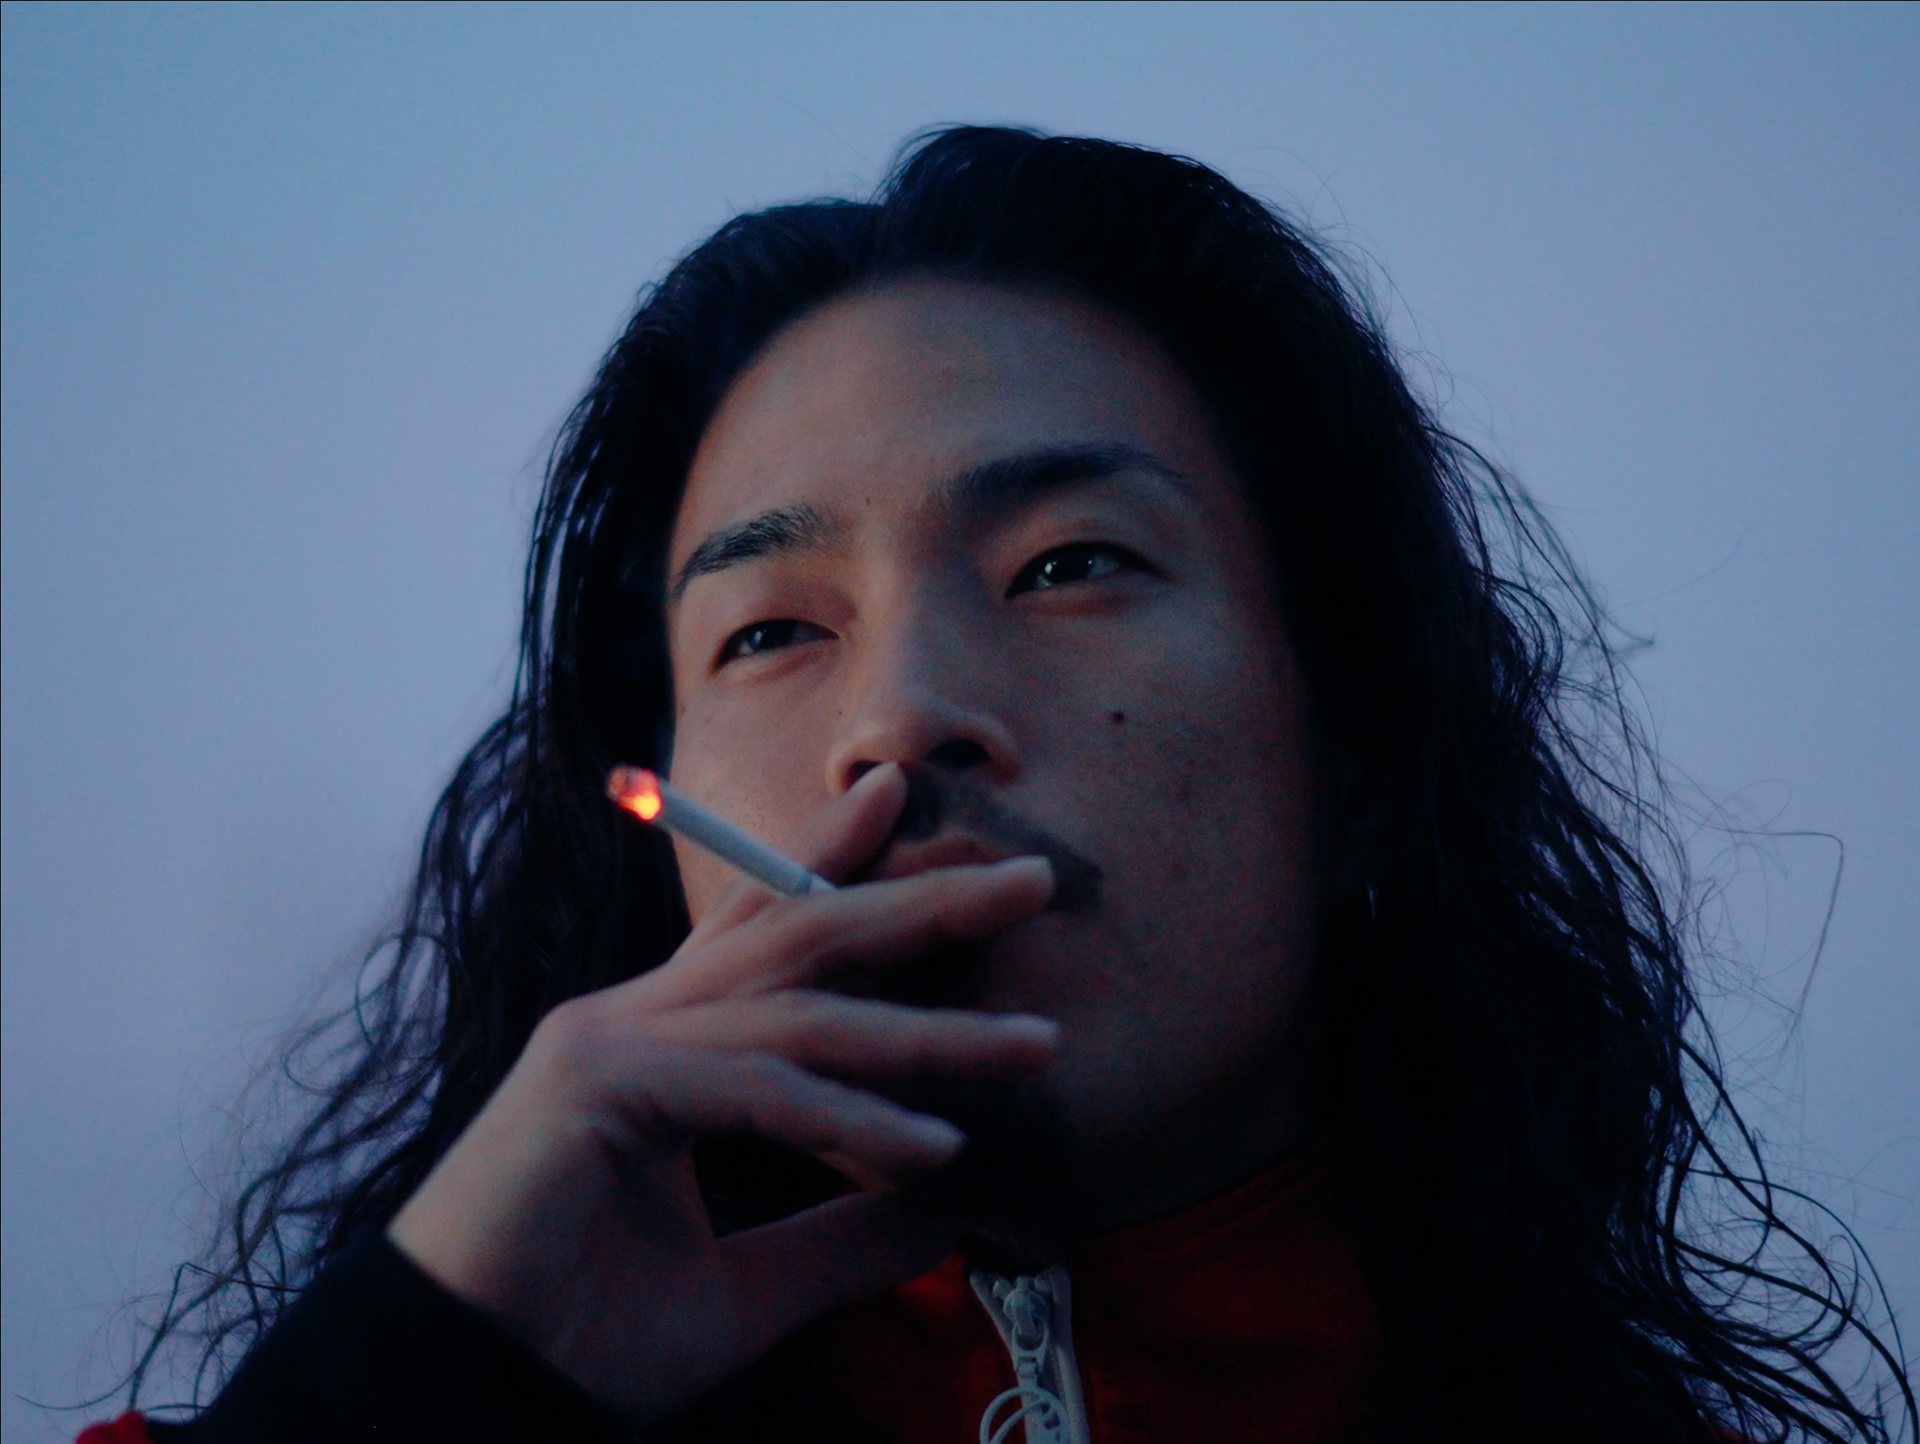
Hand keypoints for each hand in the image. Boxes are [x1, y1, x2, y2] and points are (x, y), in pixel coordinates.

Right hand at [386, 762, 1056, 1418]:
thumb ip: (839, 1239)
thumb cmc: (578, 1336)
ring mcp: (608, 1041)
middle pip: (798, 933)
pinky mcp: (595, 1085)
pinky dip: (851, 1118)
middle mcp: (636, 1021)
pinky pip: (756, 1087)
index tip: (904, 804)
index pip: (764, 933)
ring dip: (925, 1029)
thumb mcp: (746, 1286)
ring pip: (798, 1009)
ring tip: (1032, 1045)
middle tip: (1029, 878)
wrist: (466, 1394)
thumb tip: (946, 1214)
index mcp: (663, 1046)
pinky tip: (935, 1147)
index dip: (835, 862)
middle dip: (917, 901)